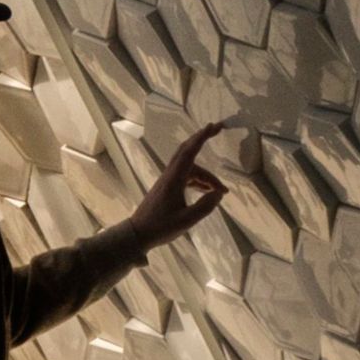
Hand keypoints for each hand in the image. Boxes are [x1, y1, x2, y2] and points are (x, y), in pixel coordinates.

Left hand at [122, 121, 233, 248]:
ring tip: (221, 191)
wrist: (138, 233)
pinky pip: (186, 177)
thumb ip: (205, 206)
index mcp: (174, 179)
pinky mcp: (167, 188)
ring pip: (190, 169)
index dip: (202, 137)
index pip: (189, 152)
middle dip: (202, 139)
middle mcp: (170, 175)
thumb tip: (219, 194)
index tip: (214, 126)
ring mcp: (168, 181)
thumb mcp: (186, 220)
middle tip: (219, 129)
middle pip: (187, 151)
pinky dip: (199, 181)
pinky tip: (208, 192)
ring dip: (207, 176)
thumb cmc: (160, 227)